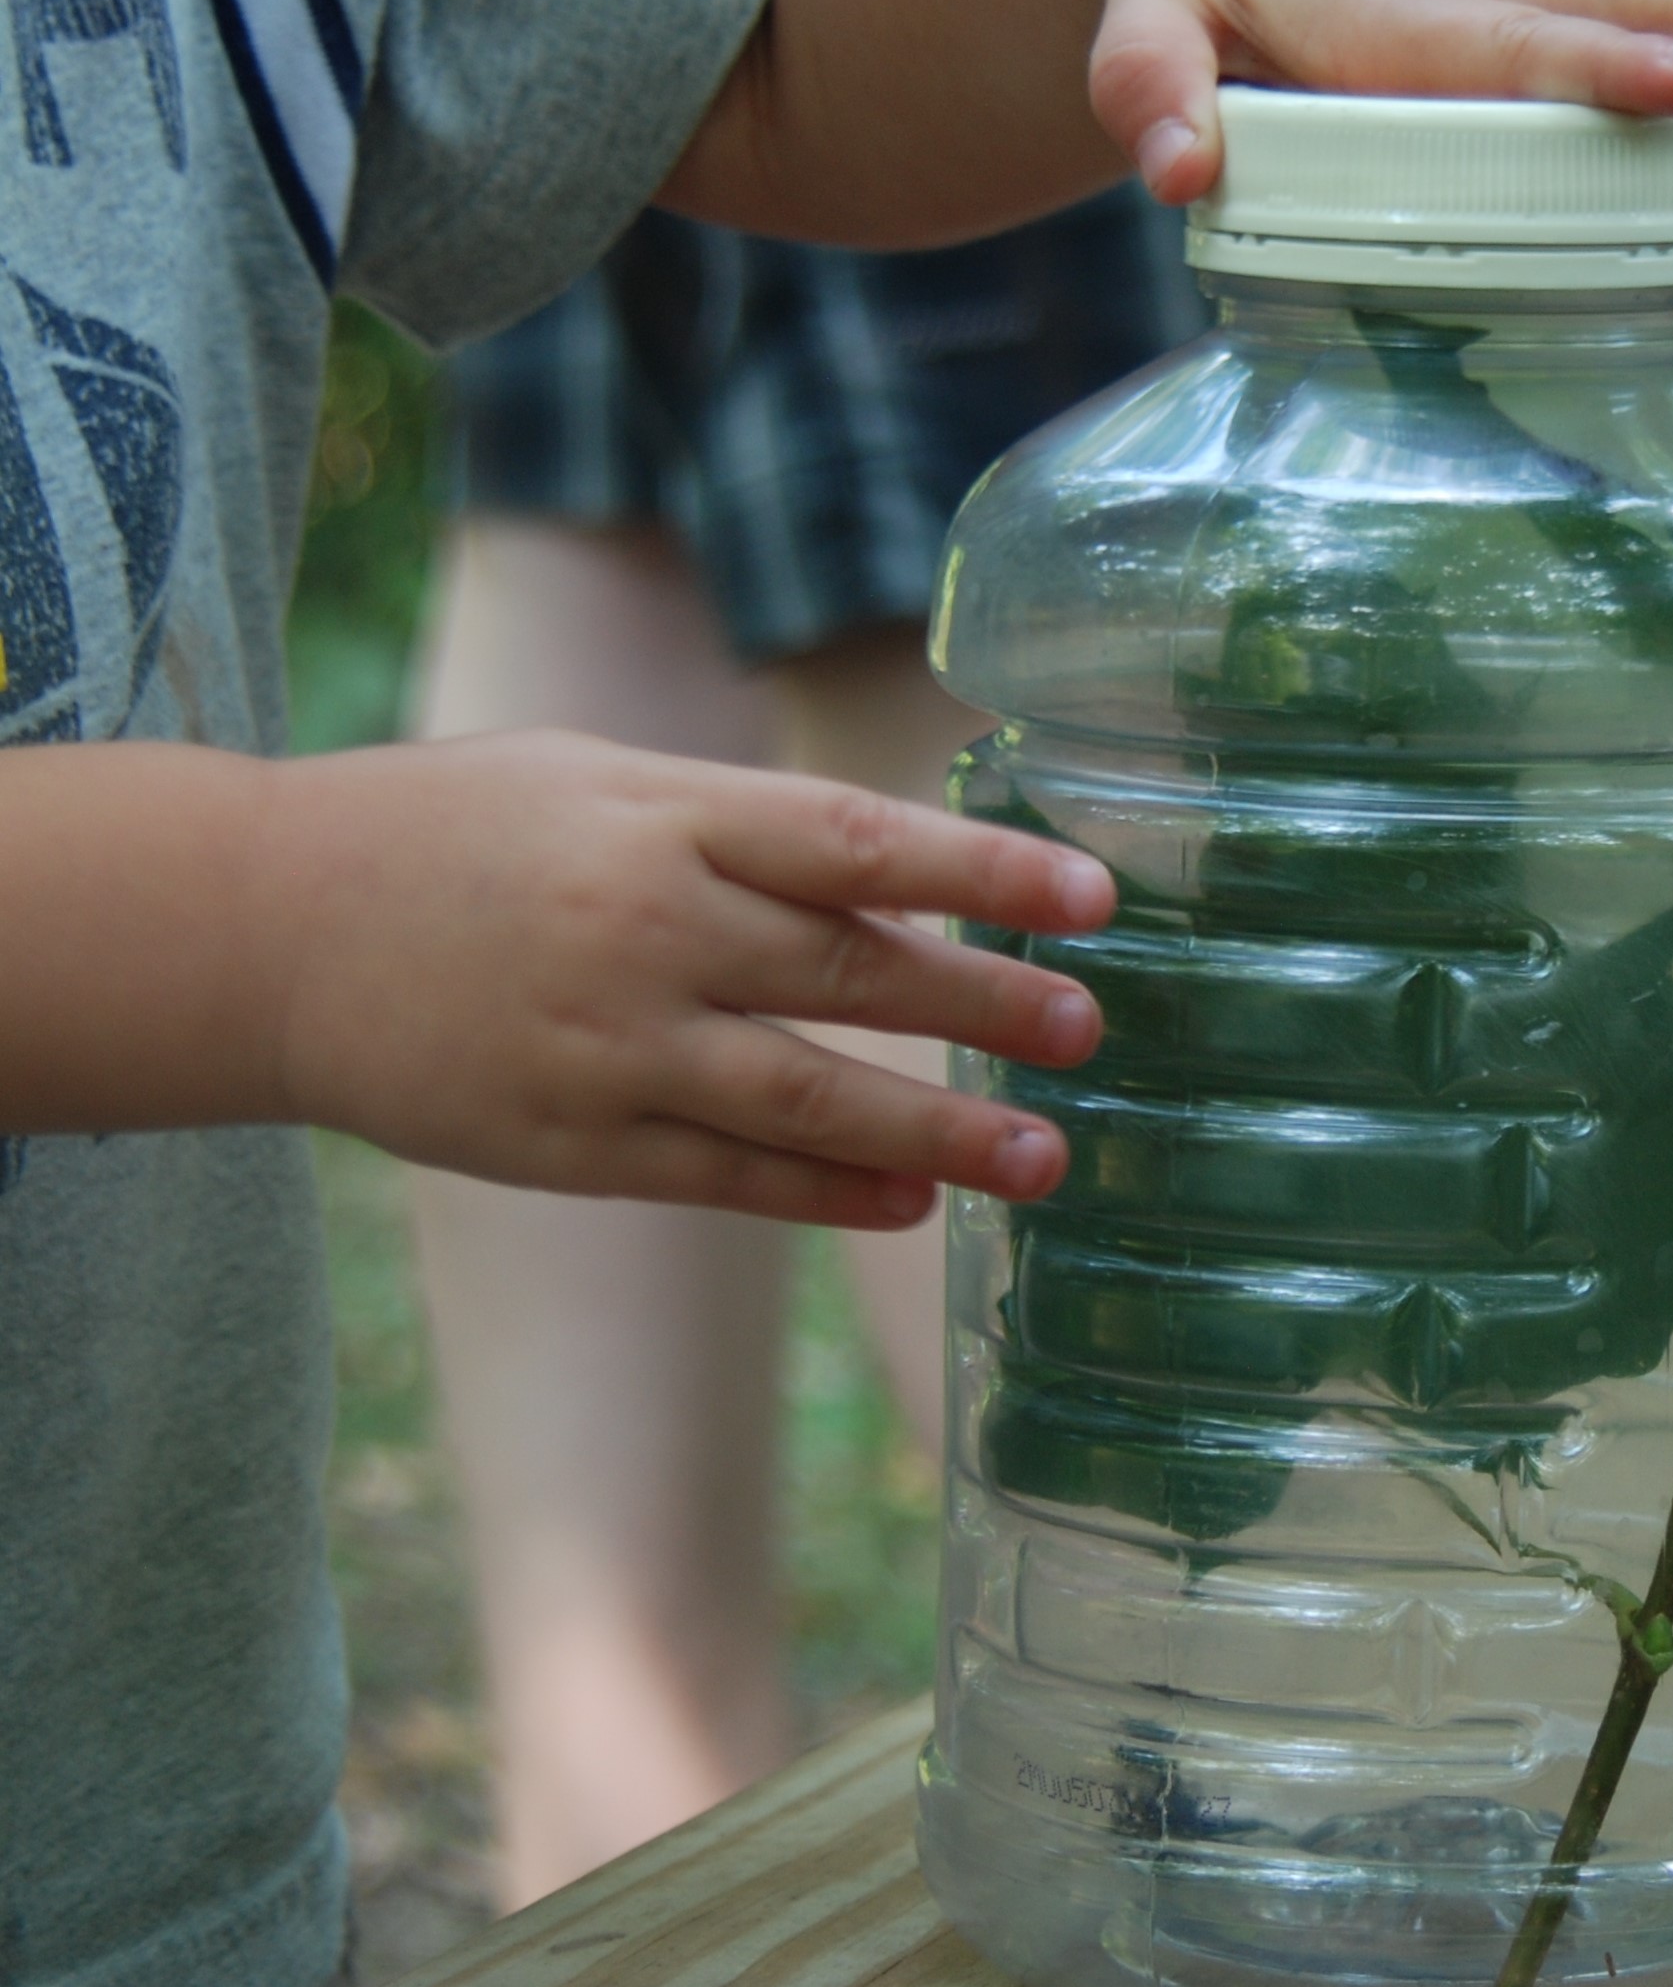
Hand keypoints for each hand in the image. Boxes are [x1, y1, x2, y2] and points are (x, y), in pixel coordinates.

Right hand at [262, 732, 1112, 1224]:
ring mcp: (607, 1044)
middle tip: (1088, 1032)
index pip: (859, 840)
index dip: (986, 870)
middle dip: (986, 1006)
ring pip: (806, 1098)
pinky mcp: (568, 1142)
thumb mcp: (600, 779)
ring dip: (936, 1134)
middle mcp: (646, 926)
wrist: (264, 928)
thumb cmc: (456, 828)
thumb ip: (743, 826)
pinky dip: (826, 1197)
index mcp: (662, 813)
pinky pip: (724, 1177)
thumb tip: (901, 881)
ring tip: (1044, 1159)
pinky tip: (908, 1207)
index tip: (1093, 899)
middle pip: (852, 973)